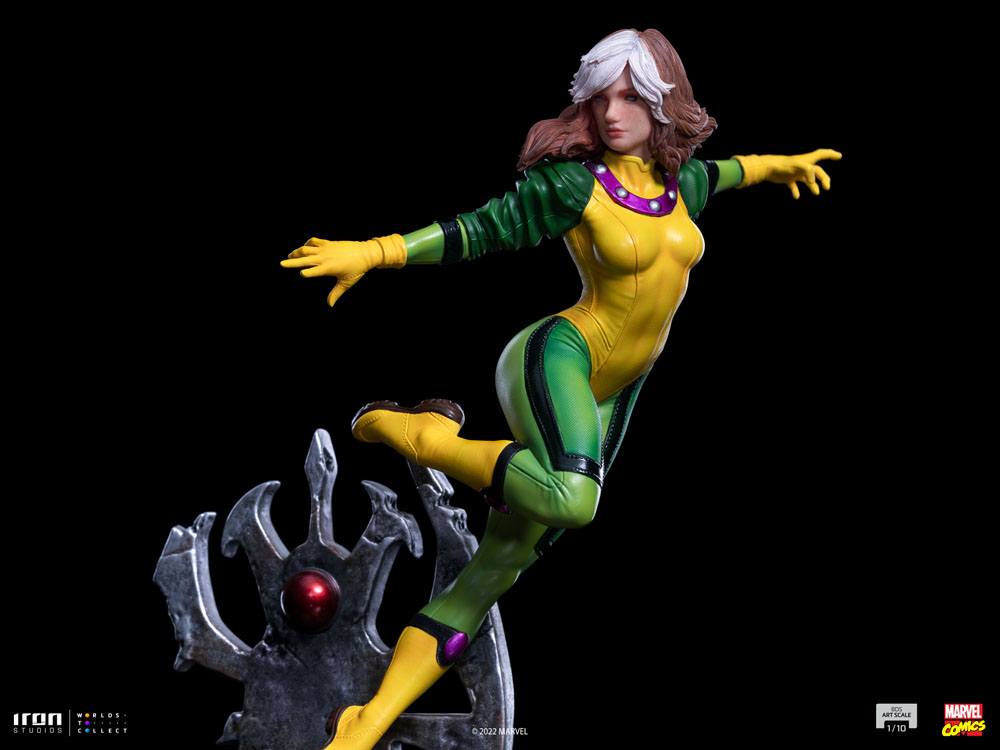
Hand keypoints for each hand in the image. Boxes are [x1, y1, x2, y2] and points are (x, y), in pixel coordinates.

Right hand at [281, 234, 405, 306]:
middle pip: (305, 259)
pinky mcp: (328, 243)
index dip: (306, 272)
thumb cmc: (357, 269)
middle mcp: (324, 257)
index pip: (313, 271)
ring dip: (297, 252)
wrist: (366, 253)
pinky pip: (313, 241)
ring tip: (290, 256)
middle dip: (292, 261)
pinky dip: (307, 244)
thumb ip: (336, 293)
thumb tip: (330, 305)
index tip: (301, 274)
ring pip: (306, 249)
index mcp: (328, 268)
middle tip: (281, 263)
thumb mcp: (346, 283)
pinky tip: (304, 248)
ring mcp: (325, 249)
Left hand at [763, 149, 841, 199]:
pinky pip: (794, 185)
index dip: (831, 154)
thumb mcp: (798, 166)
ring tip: (816, 193)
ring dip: (812, 186)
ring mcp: (795, 172)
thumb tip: (812, 182)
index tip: (839, 156)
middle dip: (823, 178)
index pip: (822, 154)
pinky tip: (797, 197)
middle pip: (817, 171)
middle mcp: (802, 166)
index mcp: (807, 160)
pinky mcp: (787, 178)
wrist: (767, 168)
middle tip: (827, 187)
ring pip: (807, 179)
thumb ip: (807, 172)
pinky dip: (796, 191)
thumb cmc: (783, 165)